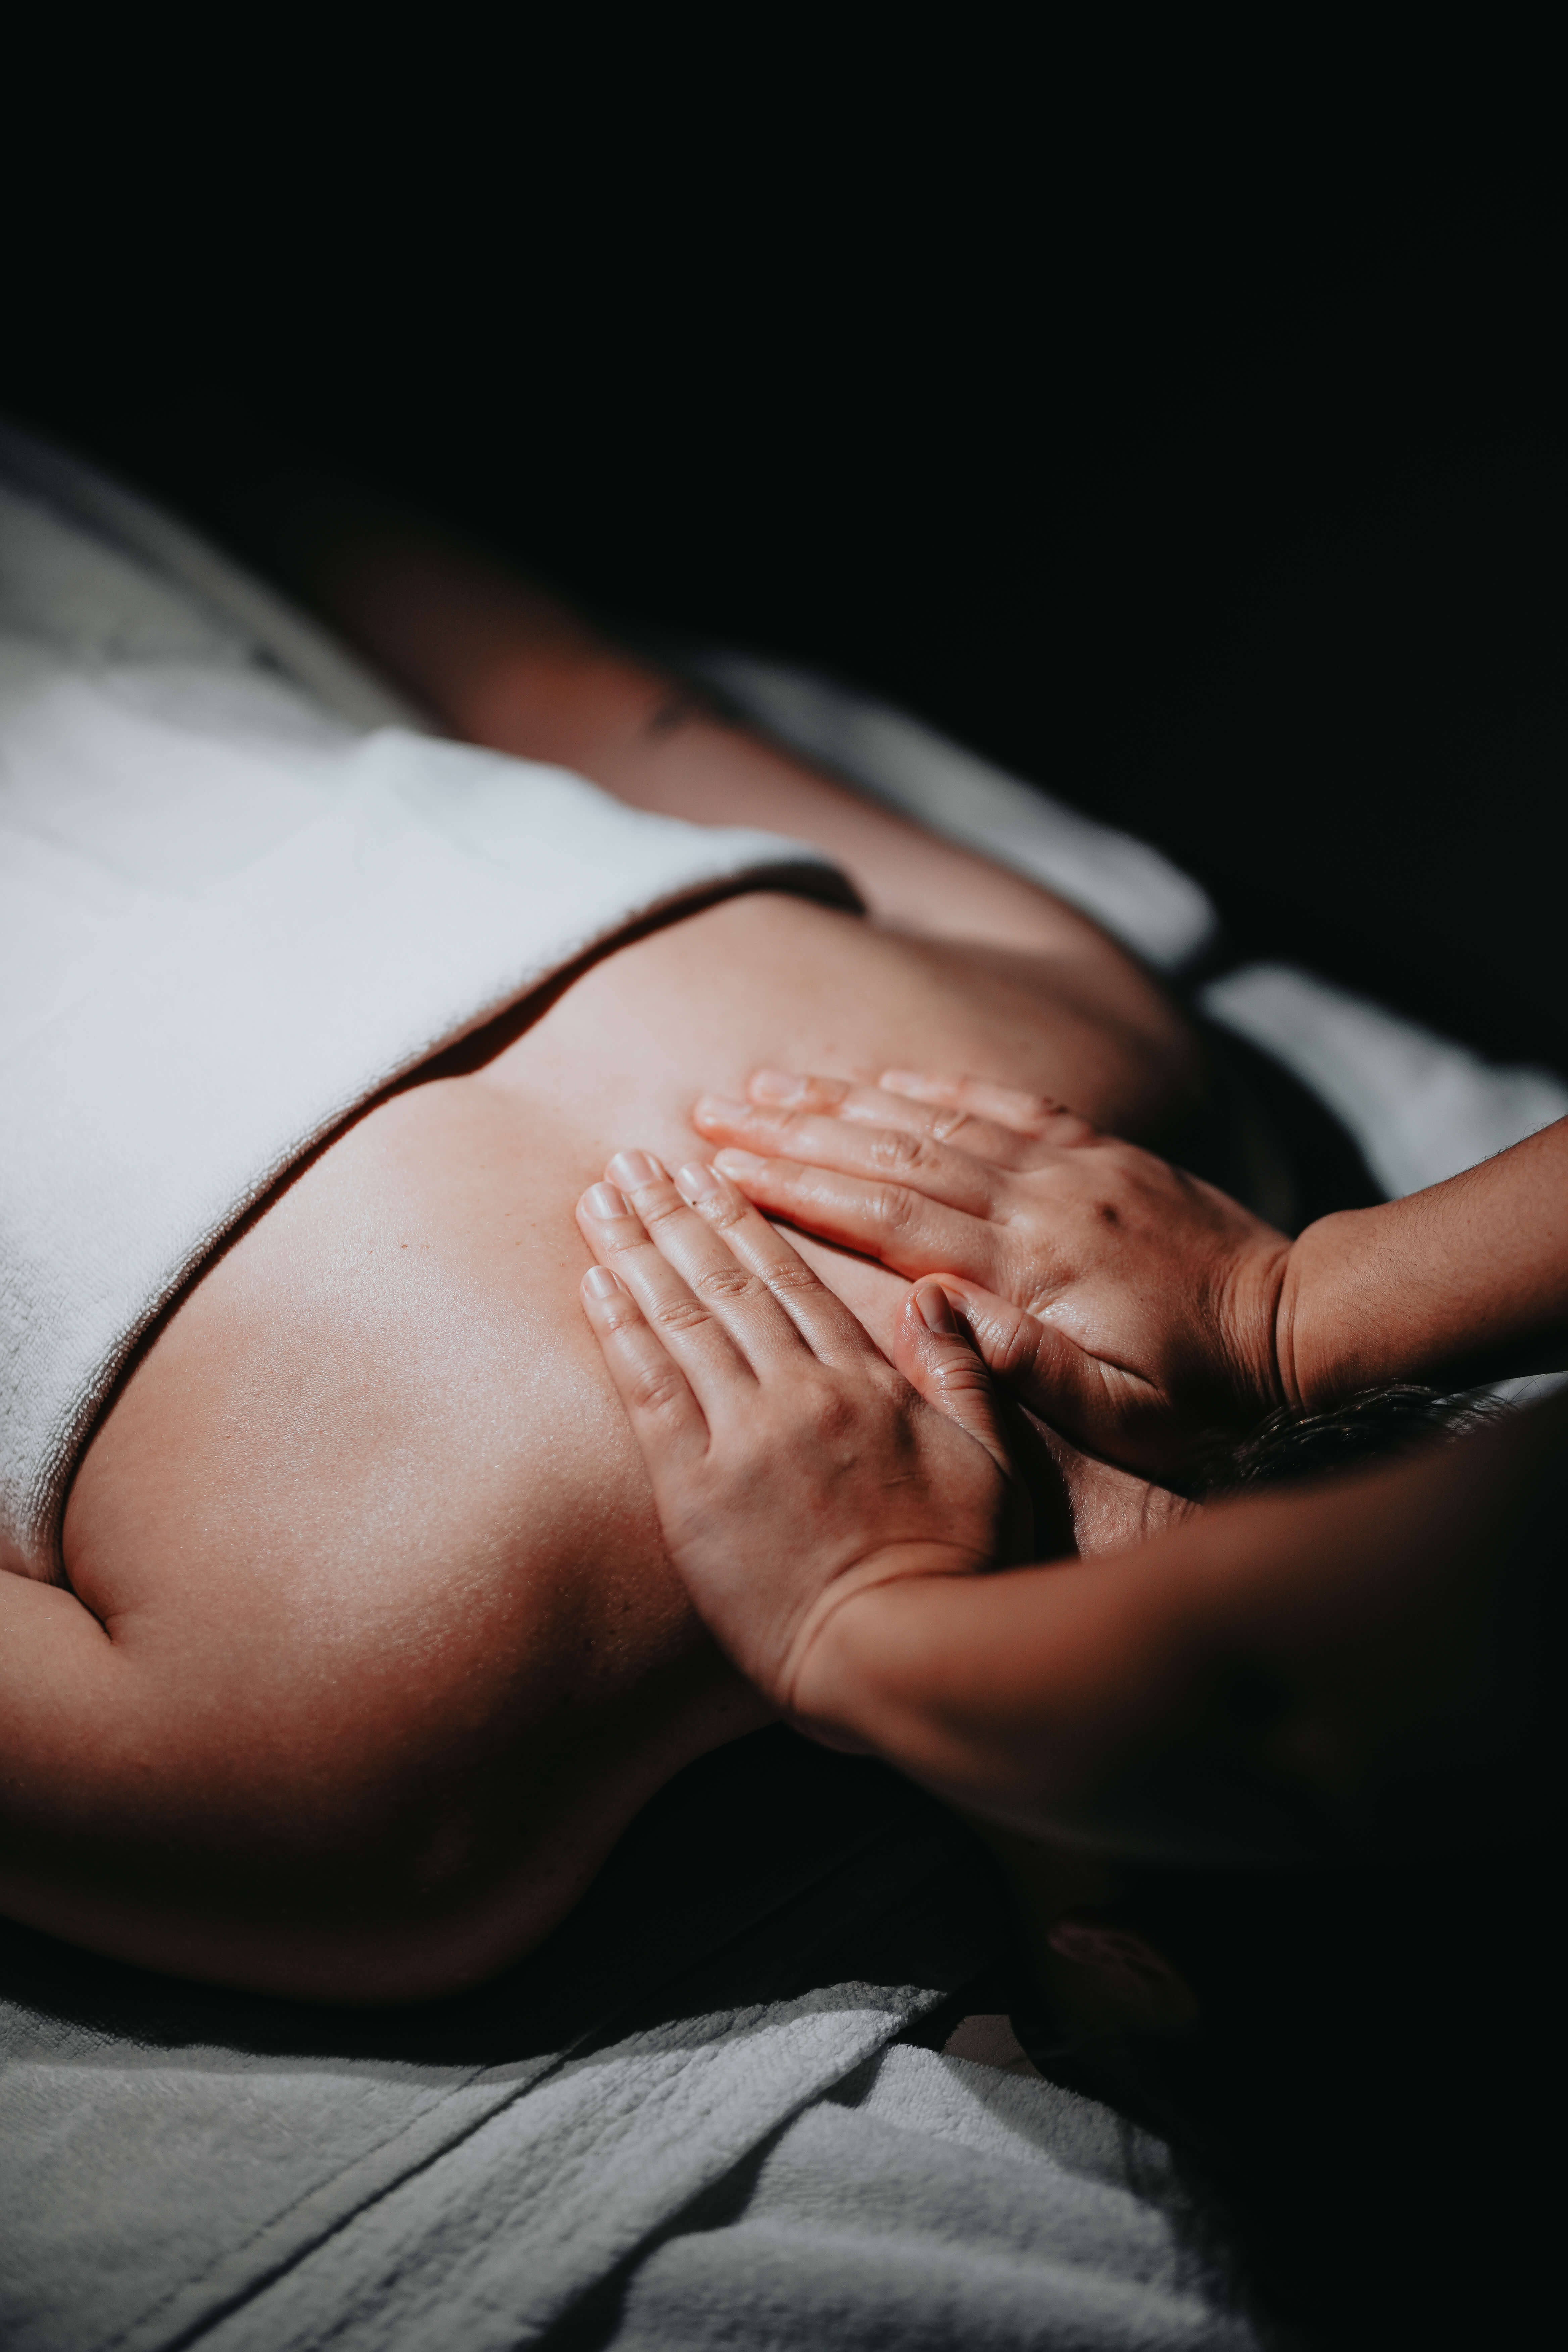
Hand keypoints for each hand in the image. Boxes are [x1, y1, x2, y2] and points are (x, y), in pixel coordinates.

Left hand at [574, 1149, 1029, 1723]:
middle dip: (674, 1214)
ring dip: (635, 1251)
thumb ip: (962, 1375)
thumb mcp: (993, 1463)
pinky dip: (621, 1330)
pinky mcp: (697, 1492)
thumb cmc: (962, 1570)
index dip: (741, 1221)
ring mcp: (745, 1439)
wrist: (905, 1656)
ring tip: (600, 1196)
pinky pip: (650, 1391)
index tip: (705, 1171)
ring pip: (681, 1318)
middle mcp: (801, 1394)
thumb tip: (936, 1296)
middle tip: (631, 1160)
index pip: (790, 1280)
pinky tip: (594, 1282)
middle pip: (726, 1283)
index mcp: (867, 1385)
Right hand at [689, 1069, 1292, 1477]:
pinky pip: (999, 1106)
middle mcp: (1038, 1201)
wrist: (1299, 1325)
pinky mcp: (1098, 1152)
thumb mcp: (1123, 1412)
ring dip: (843, 1101)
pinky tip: (877, 1078)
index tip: (725, 1169)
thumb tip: (933, 1312)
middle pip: (891, 1155)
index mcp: (1030, 1267)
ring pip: (933, 1121)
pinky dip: (931, 1088)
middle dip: (793, 1132)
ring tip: (765, 1085)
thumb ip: (1028, 1365)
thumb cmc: (1205, 1394)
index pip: (887, 1217)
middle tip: (711, 1113)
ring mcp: (1068, 1168)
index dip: (799, 1188)